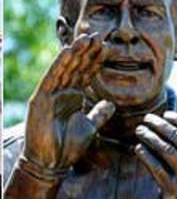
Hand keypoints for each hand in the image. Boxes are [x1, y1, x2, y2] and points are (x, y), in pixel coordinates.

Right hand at [23, 35, 115, 171]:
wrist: (52, 162)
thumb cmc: (68, 146)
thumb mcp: (90, 127)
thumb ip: (100, 114)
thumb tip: (112, 104)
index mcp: (74, 97)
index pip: (86, 74)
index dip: (96, 61)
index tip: (108, 48)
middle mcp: (63, 91)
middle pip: (77, 67)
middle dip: (87, 51)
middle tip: (99, 36)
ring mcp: (51, 92)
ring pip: (65, 68)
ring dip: (76, 52)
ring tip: (86, 38)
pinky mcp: (41, 97)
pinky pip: (52, 77)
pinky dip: (60, 64)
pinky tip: (68, 51)